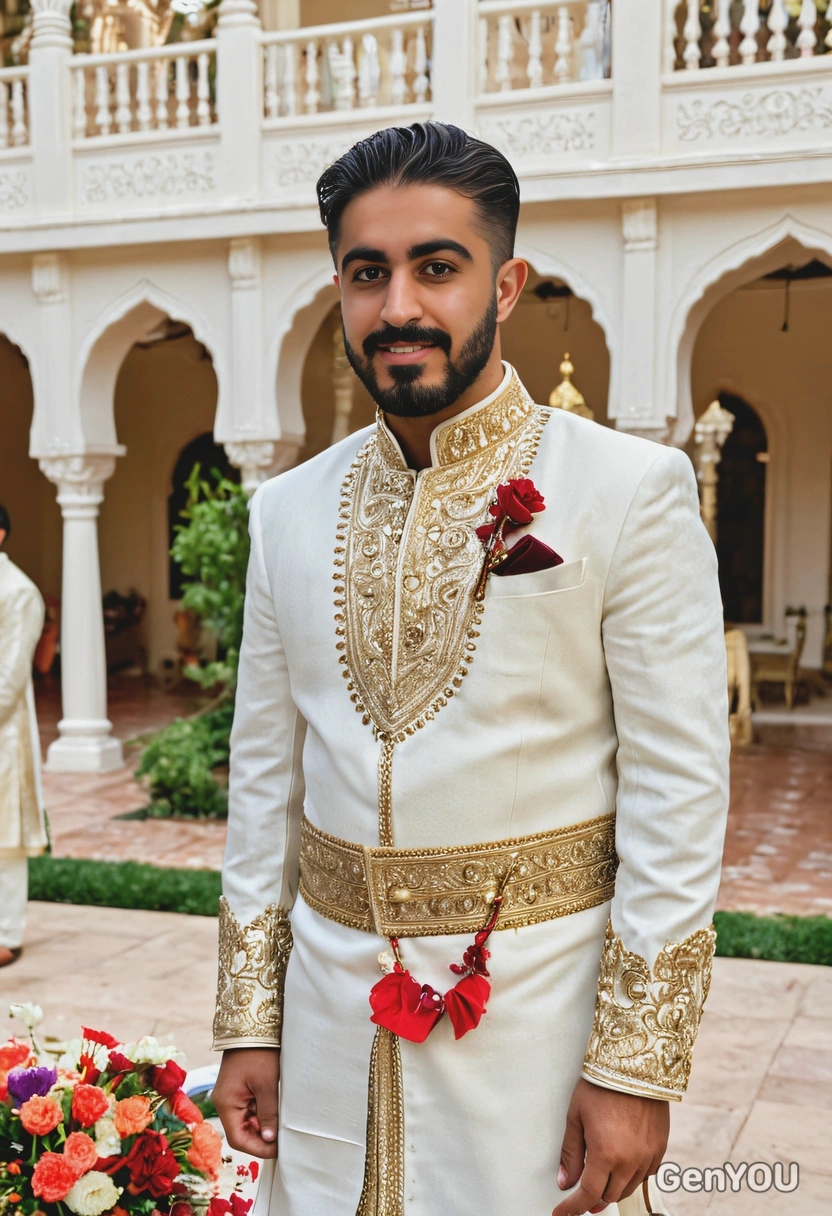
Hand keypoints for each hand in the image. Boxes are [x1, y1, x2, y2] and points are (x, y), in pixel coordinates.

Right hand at [213, 1047, 280, 1157]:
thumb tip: (270, 1139)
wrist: (252, 1025)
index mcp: (226, 1103)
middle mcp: (224, 1102)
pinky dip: (263, 1111)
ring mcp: (231, 1095)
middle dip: (263, 1135)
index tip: (278, 1149)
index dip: (258, 1148)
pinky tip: (276, 1106)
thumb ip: (268, 1114)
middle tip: (284, 1134)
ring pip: (247, 1120)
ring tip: (282, 1118)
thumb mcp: (267, 1085)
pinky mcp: (239, 1088)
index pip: (238, 1139)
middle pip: (242, 1131)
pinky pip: (249, 1108)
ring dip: (264, 1122)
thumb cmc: (259, 1053)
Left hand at [552, 1078, 668, 1214]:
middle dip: (593, 1200)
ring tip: (600, 1185)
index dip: (573, 1208)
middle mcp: (629, 1161)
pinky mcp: (661, 1148)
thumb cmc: (601, 1085)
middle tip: (581, 1198)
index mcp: (605, 1154)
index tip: (562, 1213)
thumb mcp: (576, 1116)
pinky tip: (623, 1168)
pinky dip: (632, 1177)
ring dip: (613, 1190)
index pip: (587, 1194)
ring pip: (629, 1188)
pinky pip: (646, 1174)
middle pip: (609, 1195)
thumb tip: (564, 1182)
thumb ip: (571, 1153)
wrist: (636, 1064)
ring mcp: (648, 1156)